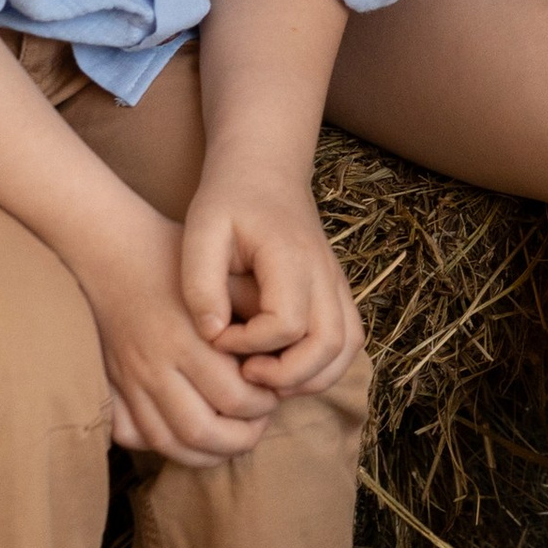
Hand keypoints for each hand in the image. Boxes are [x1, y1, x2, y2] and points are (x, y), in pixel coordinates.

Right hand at [79, 209, 280, 469]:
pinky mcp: (114, 385)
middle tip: (257, 422)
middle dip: (241, 437)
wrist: (109, 251)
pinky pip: (135, 435)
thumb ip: (254, 310)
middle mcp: (158, 365)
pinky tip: (188, 436)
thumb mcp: (221, 274)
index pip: (237, 399)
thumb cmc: (172, 257)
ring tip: (230, 436)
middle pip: (205, 432)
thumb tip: (289, 347)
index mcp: (190, 338)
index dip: (265, 405)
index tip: (274, 392)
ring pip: (171, 443)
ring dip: (207, 452)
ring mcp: (131, 380)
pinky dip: (164, 447)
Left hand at [180, 157, 359, 401]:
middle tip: (246, 373)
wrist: (265, 171)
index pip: (286, 323)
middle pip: (329, 344)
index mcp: (290, 256)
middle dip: (287, 374)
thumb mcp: (200, 230)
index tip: (217, 335)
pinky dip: (323, 364)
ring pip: (347, 348)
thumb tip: (213, 334)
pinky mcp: (337, 291)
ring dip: (311, 376)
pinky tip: (284, 365)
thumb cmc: (228, 200)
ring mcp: (336, 282)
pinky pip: (348, 340)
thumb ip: (200, 283)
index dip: (249, 344)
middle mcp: (324, 272)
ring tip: (265, 376)